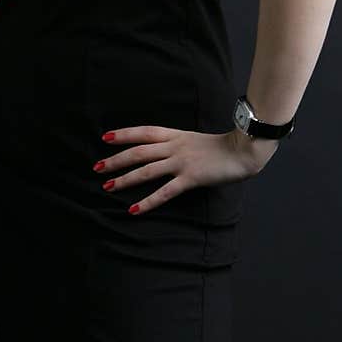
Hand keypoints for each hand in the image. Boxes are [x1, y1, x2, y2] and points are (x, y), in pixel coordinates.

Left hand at [93, 124, 278, 215]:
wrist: (244, 149)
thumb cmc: (224, 147)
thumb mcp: (196, 140)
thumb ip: (181, 144)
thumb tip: (166, 152)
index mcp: (176, 135)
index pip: (144, 132)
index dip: (124, 134)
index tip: (106, 138)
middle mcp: (175, 146)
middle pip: (138, 151)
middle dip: (116, 159)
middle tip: (97, 167)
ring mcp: (181, 162)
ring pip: (146, 170)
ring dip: (125, 179)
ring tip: (108, 186)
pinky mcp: (190, 178)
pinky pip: (164, 192)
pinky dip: (148, 201)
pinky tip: (134, 209)